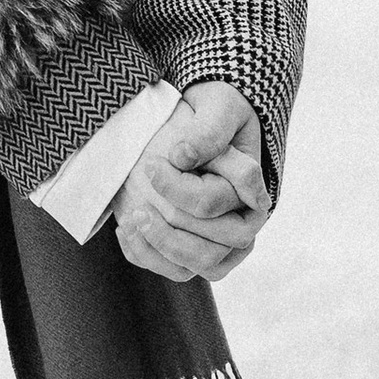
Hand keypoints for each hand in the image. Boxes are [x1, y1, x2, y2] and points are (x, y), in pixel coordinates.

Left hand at [113, 85, 268, 284]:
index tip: (151, 164)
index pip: (212, 205)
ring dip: (157, 248)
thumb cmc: (213, 114)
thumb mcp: (218, 107)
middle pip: (210, 251)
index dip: (176, 188)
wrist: (192, 129)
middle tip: (136, 201)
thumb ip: (209, 130)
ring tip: (132, 217)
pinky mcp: (193, 254)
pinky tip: (125, 228)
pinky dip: (145, 255)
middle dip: (168, 229)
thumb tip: (183, 156)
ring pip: (192, 269)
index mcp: (252, 197)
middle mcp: (241, 229)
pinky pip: (171, 270)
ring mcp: (218, 246)